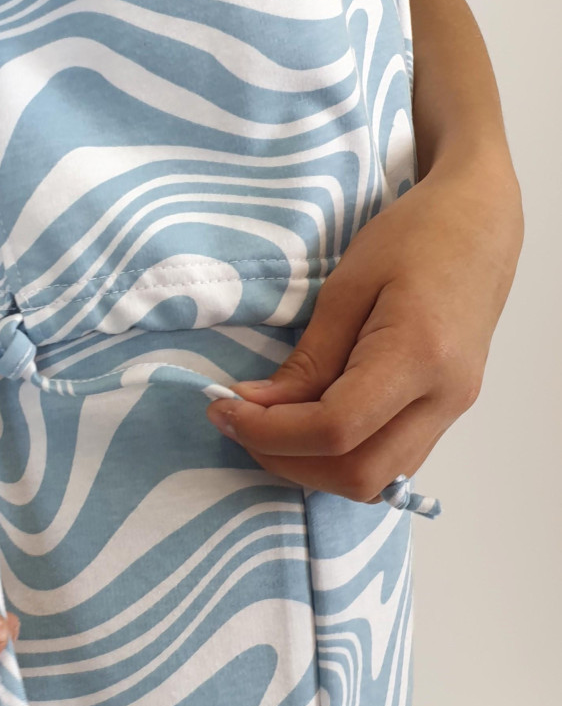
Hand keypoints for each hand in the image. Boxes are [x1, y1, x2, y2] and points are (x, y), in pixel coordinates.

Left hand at [204, 154, 522, 502]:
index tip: (224, 408)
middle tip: (240, 422)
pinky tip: (307, 424)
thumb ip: (308, 357)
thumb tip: (259, 406)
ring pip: (376, 481)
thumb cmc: (415, 236)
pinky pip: (391, 462)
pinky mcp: (447, 412)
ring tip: (268, 424)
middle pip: (358, 474)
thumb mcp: (347, 285)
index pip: (336, 428)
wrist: (481, 223)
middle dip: (287, 461)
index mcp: (419, 356)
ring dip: (312, 467)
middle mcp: (444, 398)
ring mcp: (452, 411)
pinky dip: (341, 457)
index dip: (270, 432)